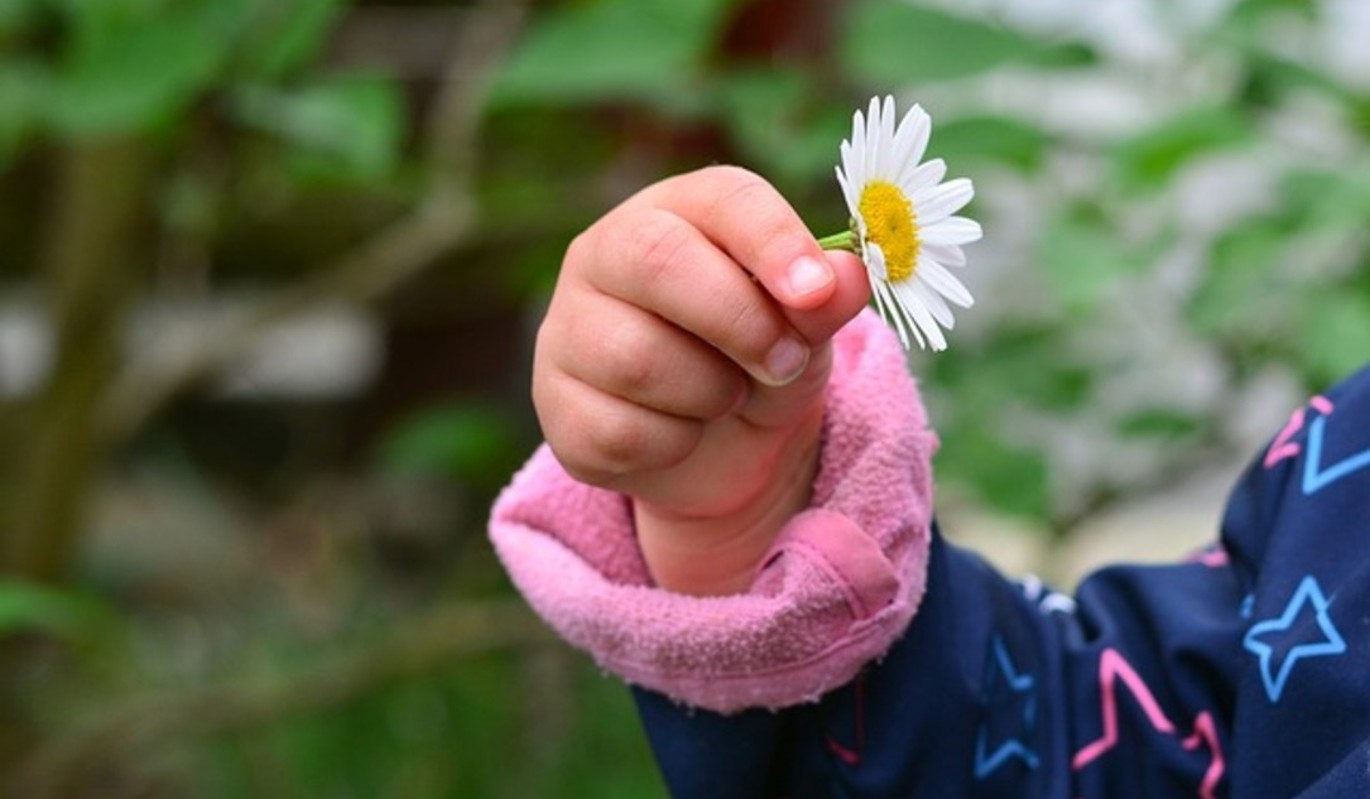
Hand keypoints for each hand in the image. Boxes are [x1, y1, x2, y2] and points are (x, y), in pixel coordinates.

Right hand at [532, 166, 869, 593]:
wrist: (718, 445)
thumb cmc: (759, 356)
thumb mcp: (805, 328)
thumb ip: (824, 300)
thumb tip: (848, 276)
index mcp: (677, 210)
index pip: (721, 198)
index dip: (773, 241)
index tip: (817, 292)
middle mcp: (606, 252)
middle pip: (657, 262)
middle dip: (741, 323)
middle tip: (784, 363)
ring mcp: (568, 327)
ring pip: (637, 359)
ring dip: (711, 394)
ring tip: (726, 396)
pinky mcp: (555, 403)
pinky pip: (620, 431)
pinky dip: (674, 445)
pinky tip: (682, 432)